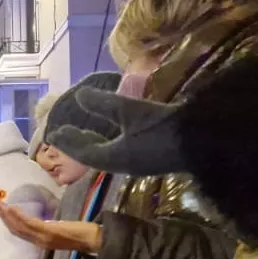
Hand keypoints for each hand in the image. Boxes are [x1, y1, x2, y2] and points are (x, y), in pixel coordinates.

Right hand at [0, 202, 102, 253]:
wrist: (93, 240)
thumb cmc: (80, 235)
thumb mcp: (60, 231)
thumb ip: (48, 228)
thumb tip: (40, 220)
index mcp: (41, 241)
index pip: (20, 233)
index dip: (8, 223)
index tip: (1, 212)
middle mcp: (39, 241)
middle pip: (16, 230)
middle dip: (4, 217)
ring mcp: (43, 237)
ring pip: (20, 227)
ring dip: (8, 215)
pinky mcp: (48, 232)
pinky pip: (29, 224)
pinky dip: (19, 216)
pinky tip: (12, 208)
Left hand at [44, 88, 186, 175]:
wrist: (204, 140)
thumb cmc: (162, 127)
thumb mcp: (130, 111)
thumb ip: (104, 103)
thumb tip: (79, 94)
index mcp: (115, 158)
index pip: (84, 152)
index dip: (68, 143)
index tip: (53, 134)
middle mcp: (125, 164)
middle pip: (94, 156)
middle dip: (78, 145)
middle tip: (63, 135)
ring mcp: (140, 162)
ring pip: (109, 154)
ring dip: (94, 144)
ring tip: (85, 133)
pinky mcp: (153, 157)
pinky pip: (123, 152)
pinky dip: (111, 143)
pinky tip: (116, 133)